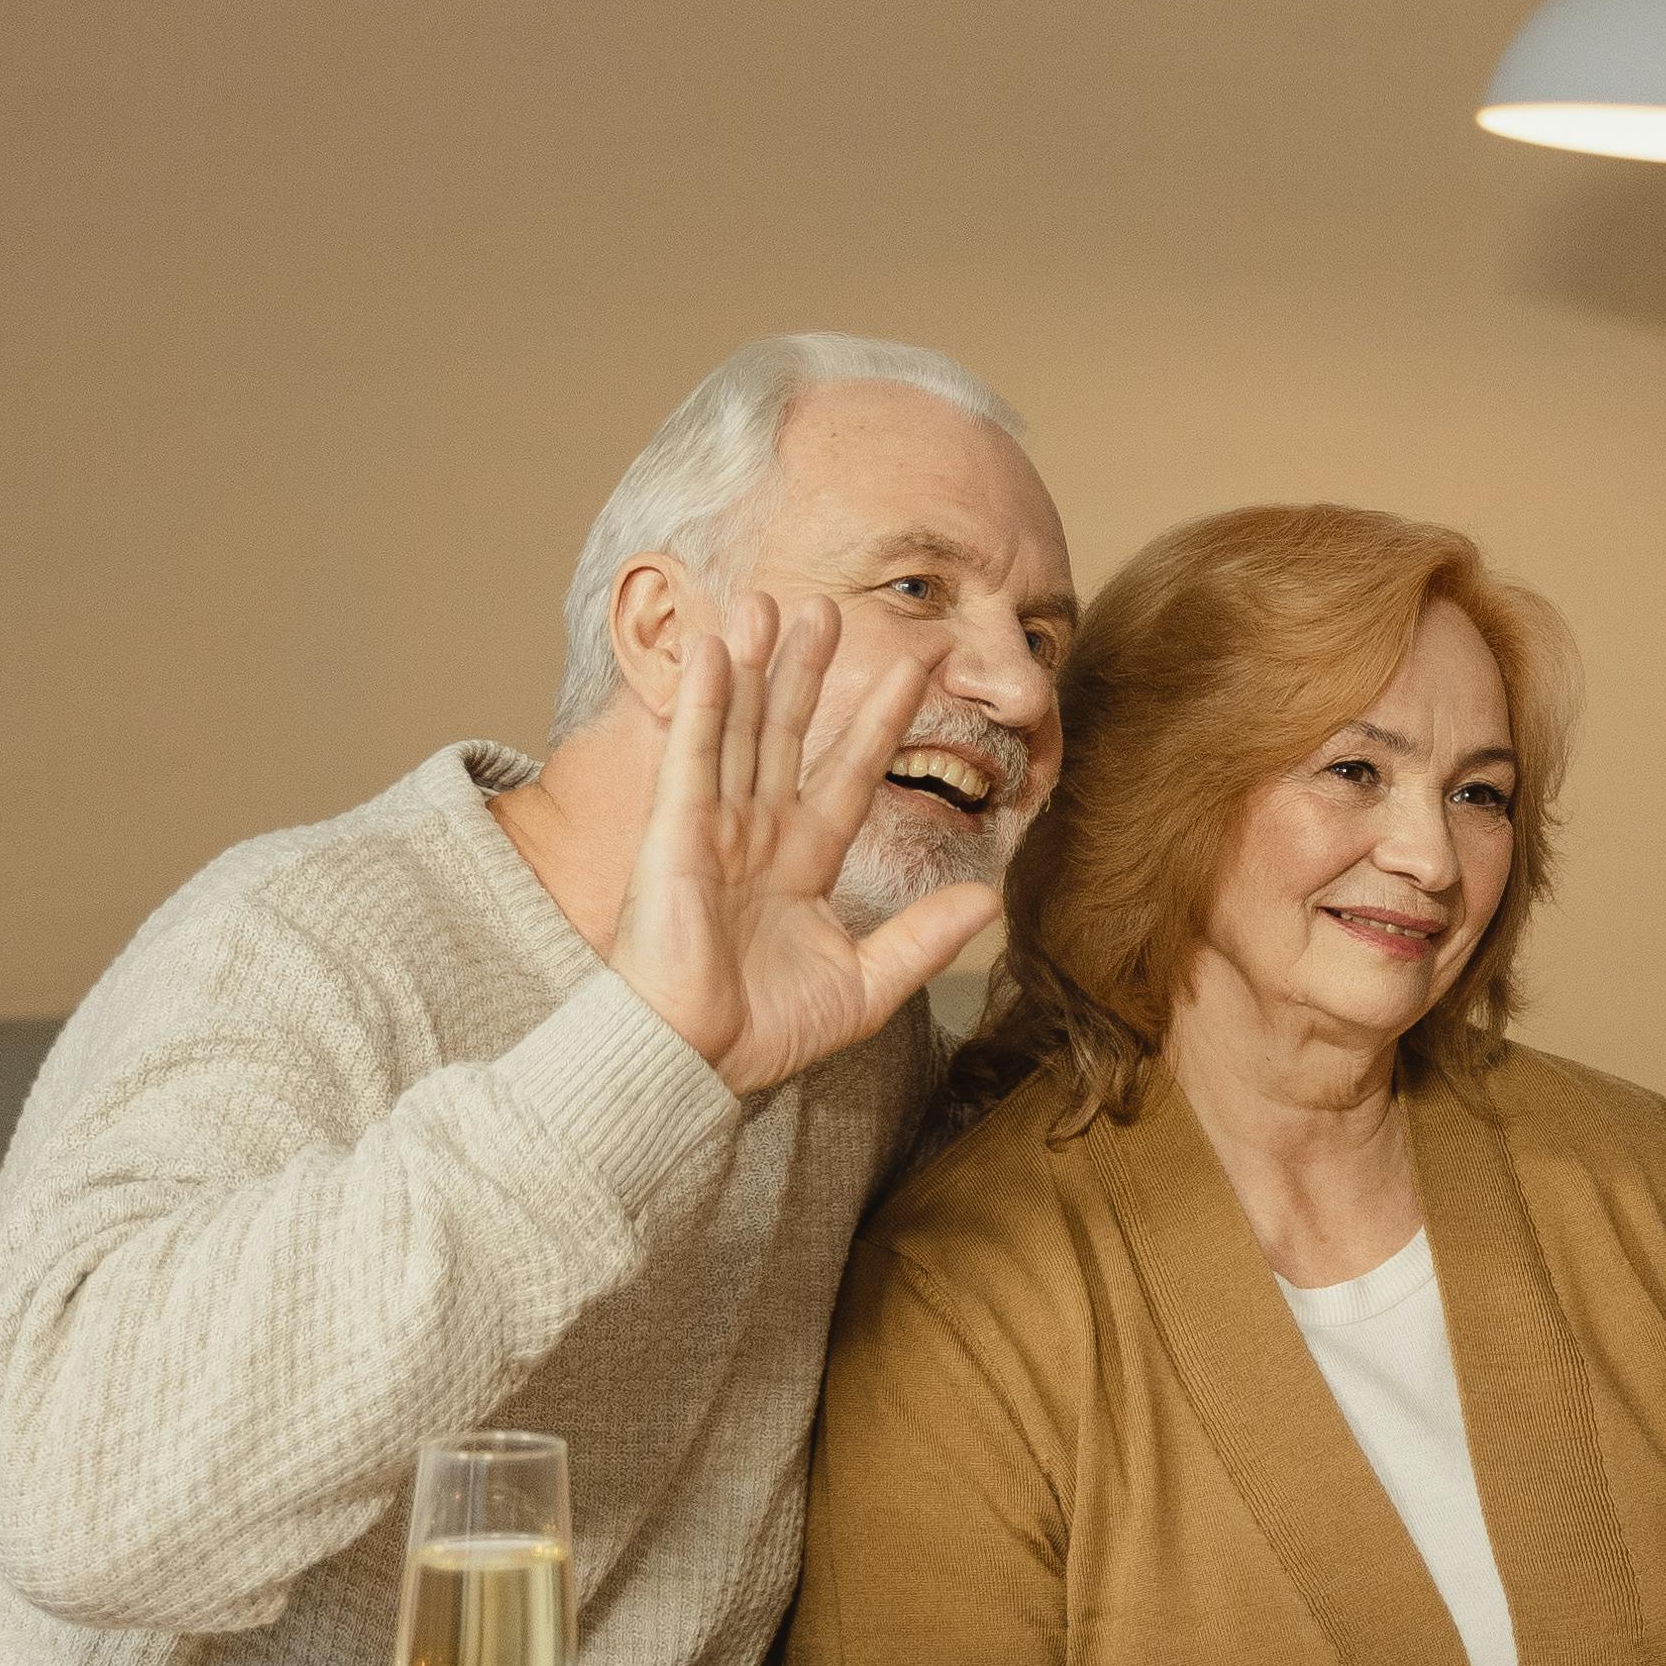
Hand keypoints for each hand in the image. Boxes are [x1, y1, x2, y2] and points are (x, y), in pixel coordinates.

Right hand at [608, 591, 1000, 1096]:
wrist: (690, 1064)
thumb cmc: (764, 1033)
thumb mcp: (865, 984)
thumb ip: (924, 940)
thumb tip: (991, 901)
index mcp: (802, 862)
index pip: (849, 773)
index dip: (879, 720)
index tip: (915, 667)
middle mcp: (759, 834)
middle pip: (790, 734)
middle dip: (811, 671)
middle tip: (831, 606)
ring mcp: (714, 828)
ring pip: (743, 728)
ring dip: (758, 665)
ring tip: (775, 601)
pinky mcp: (674, 832)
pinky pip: (694, 754)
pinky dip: (707, 701)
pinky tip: (720, 648)